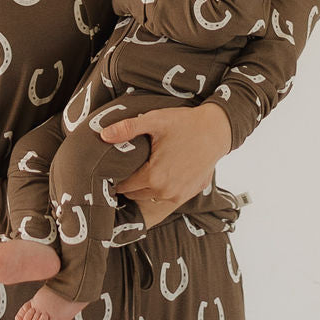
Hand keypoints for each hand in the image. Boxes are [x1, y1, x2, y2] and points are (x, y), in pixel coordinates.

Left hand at [98, 100, 231, 207]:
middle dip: (128, 186)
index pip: (124, 187)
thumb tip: (103, 135)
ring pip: (151, 198)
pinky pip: (167, 198)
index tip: (111, 172)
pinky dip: (160, 190)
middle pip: (135, 195)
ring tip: (140, 174)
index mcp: (154, 176)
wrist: (216, 130)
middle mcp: (166, 191)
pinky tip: (159, 176)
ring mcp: (179, 195)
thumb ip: (127, 129)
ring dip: (143, 190)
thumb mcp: (154, 121)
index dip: (116, 179)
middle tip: (123, 172)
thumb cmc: (184, 124)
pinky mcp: (190, 194)